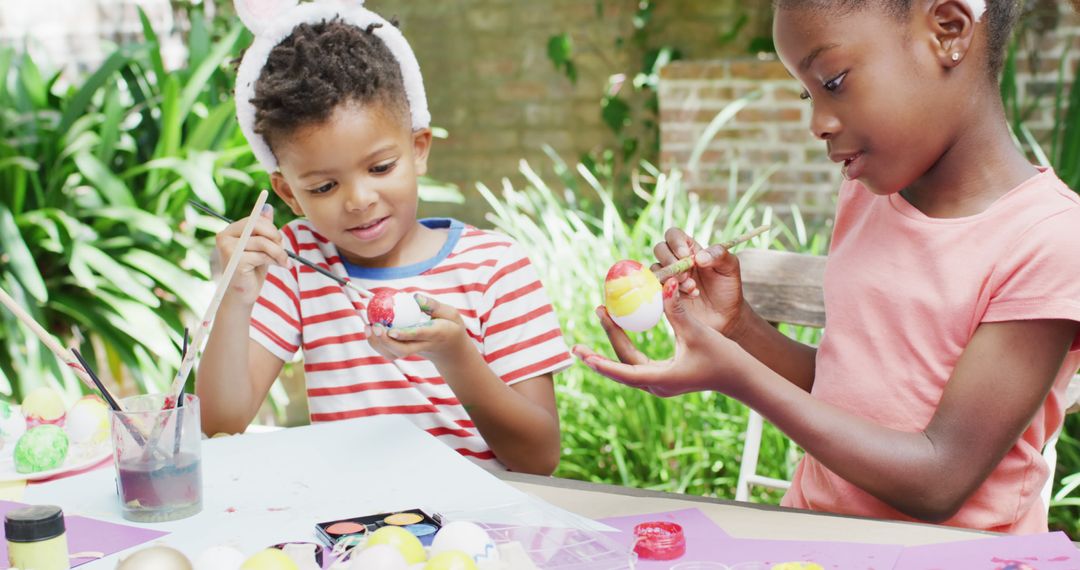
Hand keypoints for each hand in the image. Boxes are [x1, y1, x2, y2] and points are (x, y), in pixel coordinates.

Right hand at [215, 203, 287, 305]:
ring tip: (285, 262)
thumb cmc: (252, 271)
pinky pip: (262, 255)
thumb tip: (268, 208)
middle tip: (284, 248)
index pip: (254, 219)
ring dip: (279, 252)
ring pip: (263, 242)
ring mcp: (228, 248)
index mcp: (229, 231)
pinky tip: (277, 266)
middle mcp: (224, 237)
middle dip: (276, 236)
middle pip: (257, 225)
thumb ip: (263, 230)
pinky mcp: (236, 260)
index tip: (279, 239)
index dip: (271, 227)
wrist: (242, 296)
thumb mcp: (260, 248)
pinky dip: (274, 260)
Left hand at [366, 294, 470, 363]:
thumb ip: (434, 306)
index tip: (391, 330)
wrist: (450, 350)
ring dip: (377, 343)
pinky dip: (377, 344)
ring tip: (368, 327)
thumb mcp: (451, 313)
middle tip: (374, 327)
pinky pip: (389, 352)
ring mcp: (413, 351)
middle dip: (385, 341)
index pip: (419, 335)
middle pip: (402, 350)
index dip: (404, 334)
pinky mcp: (405, 352)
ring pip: (393, 354)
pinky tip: (370, 330)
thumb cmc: (450, 326)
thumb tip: (414, 297)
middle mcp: (423, 345)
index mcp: (436, 334)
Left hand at [572, 278, 753, 397]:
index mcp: (660, 379)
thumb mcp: (698, 332)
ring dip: (613, 342)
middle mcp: (656, 383)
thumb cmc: (724, 357)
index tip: (581, 353)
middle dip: (601, 345)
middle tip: (589, 323)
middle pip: (621, 364)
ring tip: (603, 315)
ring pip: (628, 362)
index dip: (600, 362)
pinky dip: (627, 345)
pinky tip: (621, 328)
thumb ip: (677, 309)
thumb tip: (663, 284)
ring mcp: (660, 381)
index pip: (622, 371)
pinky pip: (637, 361)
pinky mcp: (666, 375)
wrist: (743, 377)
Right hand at [653, 228, 746, 337]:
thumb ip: (719, 255)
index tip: (685, 255)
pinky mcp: (665, 294)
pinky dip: (669, 291)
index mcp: (690, 249)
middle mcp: (676, 261)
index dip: (675, 242)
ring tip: (693, 288)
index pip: (673, 235)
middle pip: (660, 249)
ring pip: (657, 269)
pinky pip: (656, 288)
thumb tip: (699, 257)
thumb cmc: (727, 287)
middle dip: (670, 261)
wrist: (725, 314)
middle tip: (687, 275)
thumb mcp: (730, 267)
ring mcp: (669, 278)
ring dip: (672, 278)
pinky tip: (688, 297)